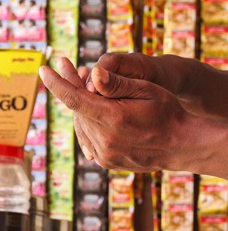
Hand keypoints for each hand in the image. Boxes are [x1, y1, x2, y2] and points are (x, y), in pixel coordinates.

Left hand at [39, 59, 187, 172]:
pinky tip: (96, 113)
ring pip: (82, 124)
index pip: (73, 98)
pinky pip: (89, 139)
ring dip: (81, 107)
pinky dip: (89, 124)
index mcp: (113, 118)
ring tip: (87, 91)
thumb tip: (93, 73)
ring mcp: (105, 154)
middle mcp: (105, 139)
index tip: (44, 69)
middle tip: (69, 70)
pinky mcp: (107, 161)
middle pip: (77, 110)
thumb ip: (118, 83)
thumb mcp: (147, 90)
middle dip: (71, 89)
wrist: (180, 144)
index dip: (56, 83)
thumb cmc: (168, 113)